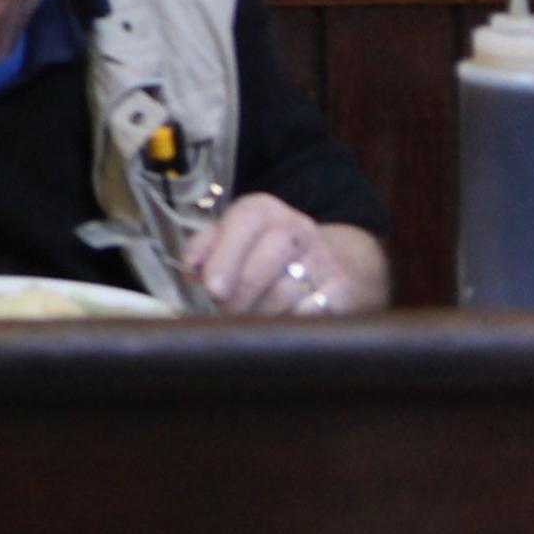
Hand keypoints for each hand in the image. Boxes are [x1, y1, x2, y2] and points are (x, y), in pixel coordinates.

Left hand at [183, 193, 347, 315]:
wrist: (343, 263)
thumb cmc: (270, 253)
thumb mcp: (237, 239)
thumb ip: (206, 248)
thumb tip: (189, 266)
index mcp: (264, 210)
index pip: (244, 221)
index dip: (225, 254)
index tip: (211, 287)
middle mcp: (298, 228)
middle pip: (265, 261)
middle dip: (239, 294)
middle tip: (224, 310)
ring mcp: (325, 259)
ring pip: (284, 293)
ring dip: (258, 313)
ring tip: (248, 317)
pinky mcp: (344, 291)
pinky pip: (308, 314)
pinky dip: (286, 323)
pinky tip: (277, 322)